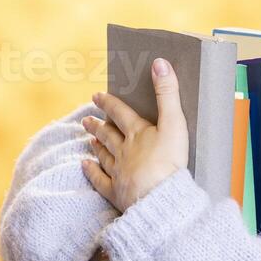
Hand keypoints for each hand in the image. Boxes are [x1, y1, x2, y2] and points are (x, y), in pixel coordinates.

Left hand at [80, 58, 188, 213]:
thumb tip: (159, 62)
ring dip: (97, 145)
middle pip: (108, 135)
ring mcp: (118, 172)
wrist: (160, 198)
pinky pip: (100, 180)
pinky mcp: (117, 193)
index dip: (109, 103)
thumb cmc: (170, 161)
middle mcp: (124, 151)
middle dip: (98, 125)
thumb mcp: (175, 123)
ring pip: (104, 155)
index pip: (121, 114)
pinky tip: (85, 167)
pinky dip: (92, 172)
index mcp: (138, 133)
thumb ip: (167, 93)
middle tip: (86, 119)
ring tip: (90, 139)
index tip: (97, 96)